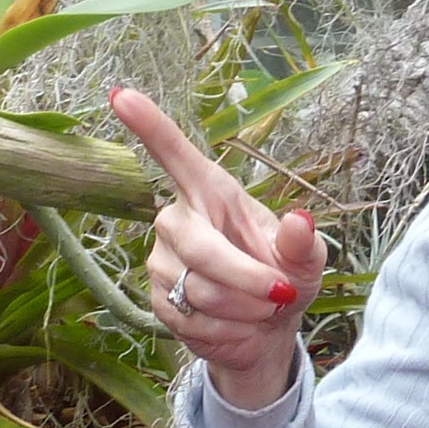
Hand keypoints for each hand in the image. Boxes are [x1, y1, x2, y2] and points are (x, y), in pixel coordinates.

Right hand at [110, 87, 327, 407]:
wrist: (266, 332)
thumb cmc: (284, 278)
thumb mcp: (306, 260)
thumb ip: (303, 243)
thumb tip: (300, 220)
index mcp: (213, 192)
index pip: (176, 155)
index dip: (150, 126)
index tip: (122, 95)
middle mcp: (178, 219)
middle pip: (200, 249)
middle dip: (247, 279)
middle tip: (281, 293)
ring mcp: (160, 259)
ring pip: (200, 291)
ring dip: (244, 309)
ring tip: (261, 309)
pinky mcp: (155, 299)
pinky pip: (193, 320)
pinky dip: (228, 331)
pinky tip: (238, 326)